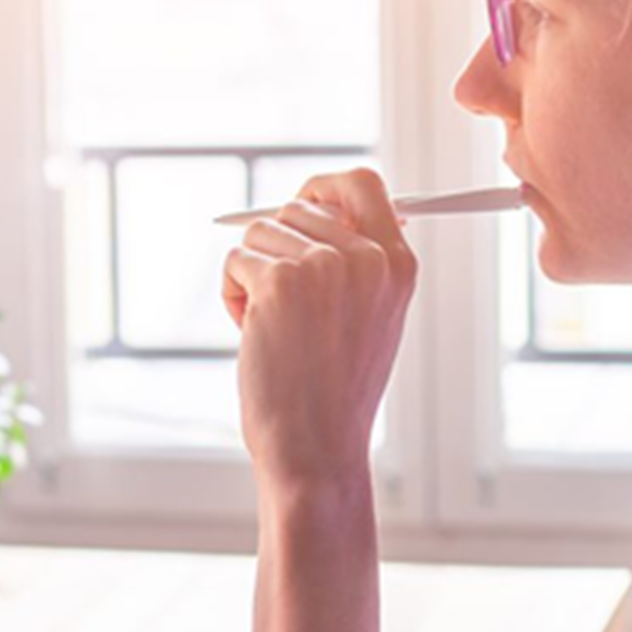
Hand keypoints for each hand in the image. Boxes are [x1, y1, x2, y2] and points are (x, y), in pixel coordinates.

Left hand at [221, 167, 417, 492]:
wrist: (317, 447)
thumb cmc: (335, 392)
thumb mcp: (371, 318)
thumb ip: (357, 260)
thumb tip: (317, 205)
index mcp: (398, 264)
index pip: (363, 184)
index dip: (325, 188)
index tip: (303, 203)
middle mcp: (367, 257)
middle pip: (298, 207)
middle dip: (277, 248)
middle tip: (283, 304)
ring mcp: (324, 266)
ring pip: (260, 233)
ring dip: (252, 275)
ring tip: (273, 327)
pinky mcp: (279, 281)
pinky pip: (236, 261)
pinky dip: (233, 296)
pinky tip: (253, 335)